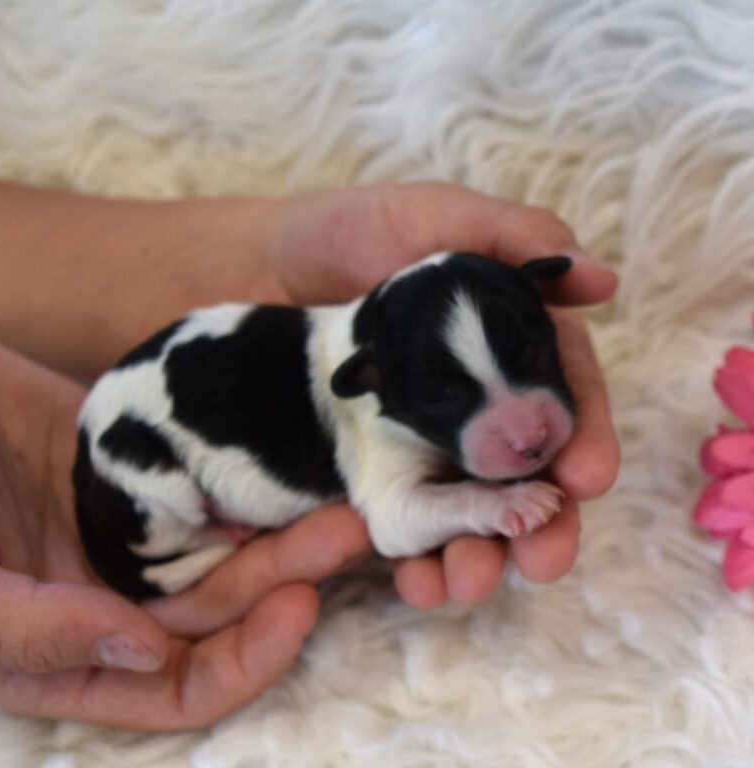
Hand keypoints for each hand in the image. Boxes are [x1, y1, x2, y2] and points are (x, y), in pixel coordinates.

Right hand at [0, 339, 369, 727]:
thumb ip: (27, 634)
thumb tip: (140, 655)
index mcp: (70, 653)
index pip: (180, 687)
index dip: (244, 660)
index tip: (296, 607)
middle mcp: (112, 601)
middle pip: (222, 608)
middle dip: (286, 575)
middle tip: (348, 530)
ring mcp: (131, 534)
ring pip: (226, 545)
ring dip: (284, 527)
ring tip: (339, 495)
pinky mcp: (140, 475)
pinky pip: (207, 485)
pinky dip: (245, 481)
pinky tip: (287, 461)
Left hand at [262, 183, 619, 606]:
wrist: (266, 268)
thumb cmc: (357, 231)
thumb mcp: (438, 217)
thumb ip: (514, 237)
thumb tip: (602, 280)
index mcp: (512, 344)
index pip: (565, 396)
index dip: (584, 437)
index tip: (586, 477)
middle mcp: (484, 399)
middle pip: (532, 469)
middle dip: (547, 520)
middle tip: (545, 558)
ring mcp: (435, 438)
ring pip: (478, 507)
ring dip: (485, 552)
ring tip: (472, 581)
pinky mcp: (386, 466)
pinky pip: (414, 518)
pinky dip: (421, 554)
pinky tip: (418, 579)